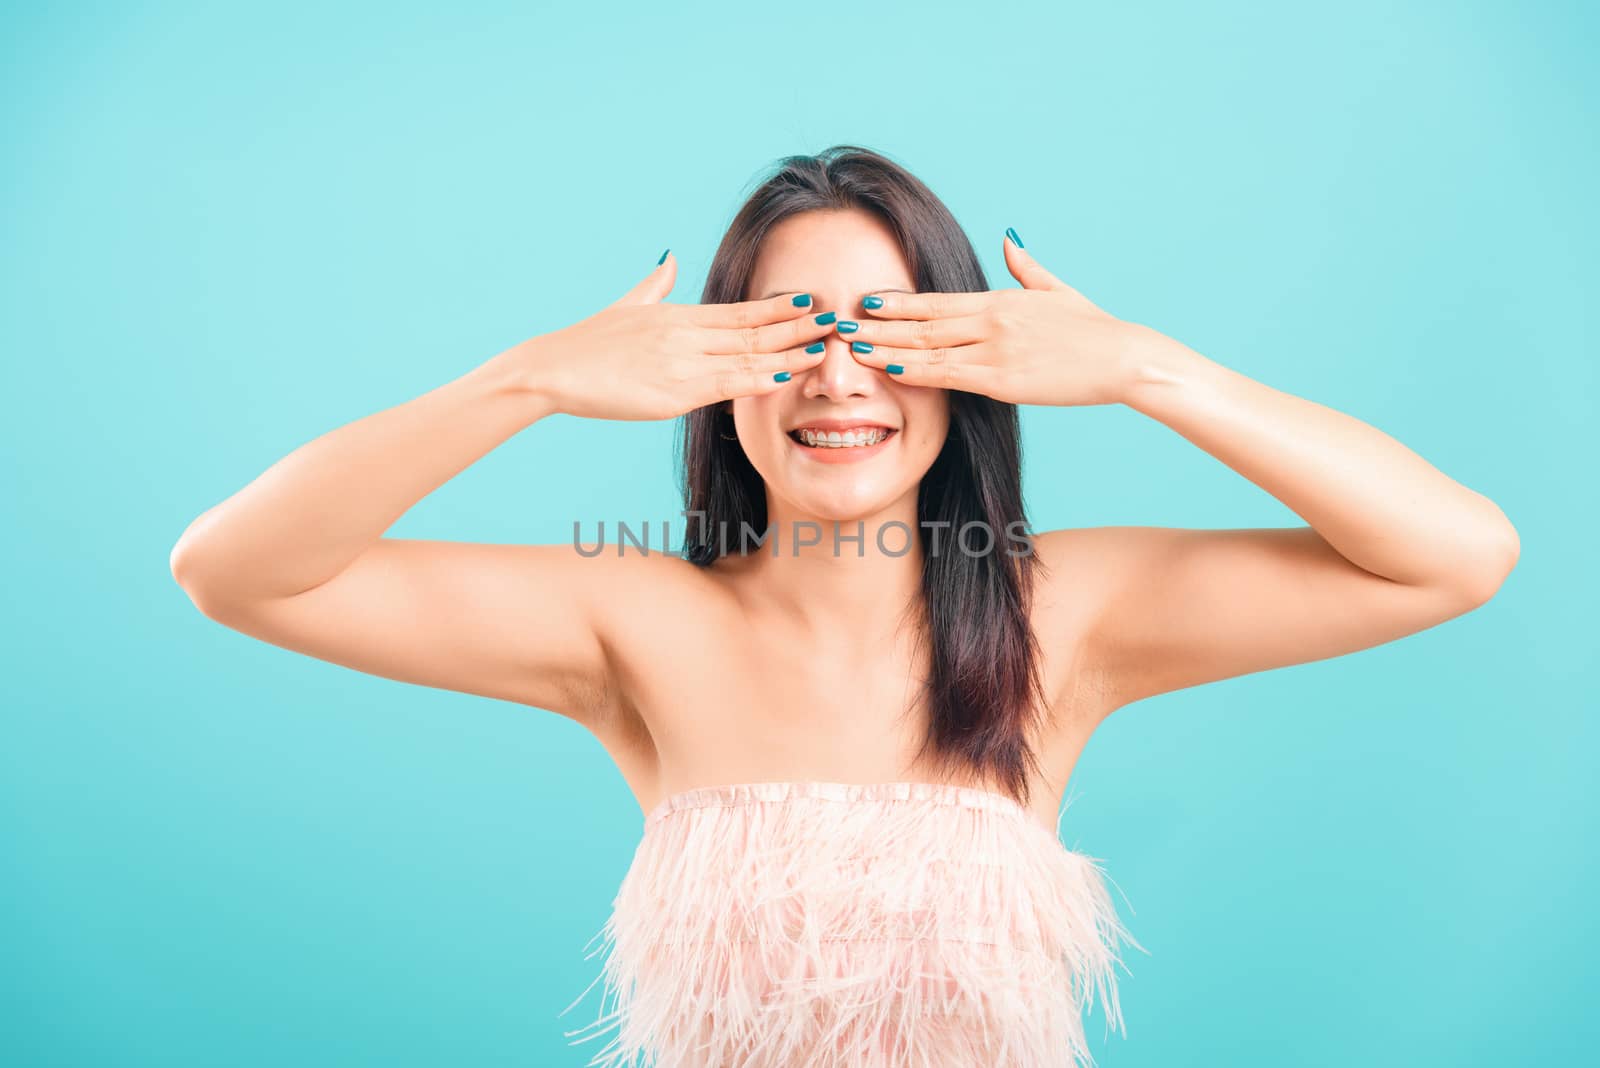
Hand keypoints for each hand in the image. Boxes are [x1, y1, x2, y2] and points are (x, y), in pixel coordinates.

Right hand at [508, 254, 833, 420]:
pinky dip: (759, 379)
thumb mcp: (626, 306)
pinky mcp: (673, 392)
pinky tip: (786, 376)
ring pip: (747, 356)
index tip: (810, 300)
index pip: (740, 310)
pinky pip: (726, 384)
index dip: (777, 306)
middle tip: (837, 319)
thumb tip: (670, 258)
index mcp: (678, 315)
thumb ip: (654, 286)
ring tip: (826, 348)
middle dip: (798, 326)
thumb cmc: (587, 343)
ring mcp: (682, 362)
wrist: (553, 368)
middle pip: (754, 329)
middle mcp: (686, 334)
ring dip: (790, 352)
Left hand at [842, 235, 1154, 406]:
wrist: (1124, 357)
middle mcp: (991, 321)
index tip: (866, 301)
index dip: (898, 302)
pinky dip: (916, 371)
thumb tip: (1007, 238)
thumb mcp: (1058, 290)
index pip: (935, 301)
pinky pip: (950, 375)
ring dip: (887, 348)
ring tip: (852, 346)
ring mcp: (995, 350)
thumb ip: (1026, 267)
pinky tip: (889, 369)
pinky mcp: (1004, 380)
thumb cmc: (1094, 330)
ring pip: (928, 348)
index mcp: (1000, 301)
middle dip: (879, 323)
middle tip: (840, 321)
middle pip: (922, 322)